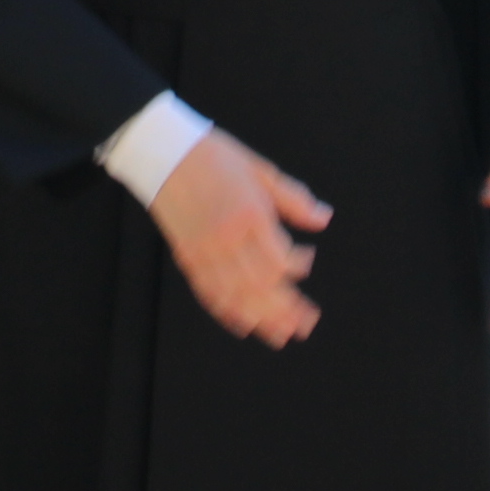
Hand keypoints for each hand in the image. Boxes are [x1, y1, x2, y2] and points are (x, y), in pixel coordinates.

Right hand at [150, 129, 328, 345]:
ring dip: (261, 319)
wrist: (165, 154)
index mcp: (250, 215)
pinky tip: (243, 324)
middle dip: (285, 309)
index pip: (279, 258)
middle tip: (306, 325)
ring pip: (236, 296)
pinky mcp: (188, 257)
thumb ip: (294, 199)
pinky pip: (209, 293)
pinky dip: (227, 312)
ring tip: (281, 336)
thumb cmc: (216, 158)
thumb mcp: (261, 170)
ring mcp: (205, 252)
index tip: (308, 262)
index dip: (298, 267)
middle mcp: (228, 239)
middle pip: (261, 286)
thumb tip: (324, 219)